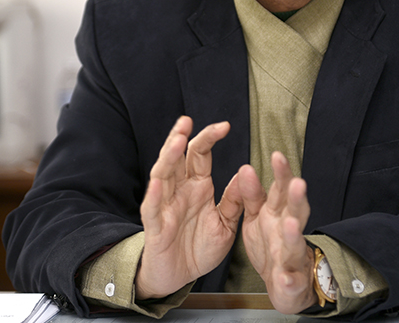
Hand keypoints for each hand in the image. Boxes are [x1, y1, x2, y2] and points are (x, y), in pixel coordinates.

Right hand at [136, 116, 242, 298]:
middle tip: (187, 121)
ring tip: (176, 141)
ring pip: (162, 176)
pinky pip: (152, 208)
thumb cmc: (199, 249)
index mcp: (197, 187)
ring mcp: (164, 207)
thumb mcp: (226, 225)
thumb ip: (234, 201)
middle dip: (180, 138)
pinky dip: (153, 195)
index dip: (209, 138)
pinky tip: (157, 182)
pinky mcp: (155, 227)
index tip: (225, 126)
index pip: (200, 155)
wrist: (180, 277)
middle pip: (177, 158)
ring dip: (168, 158)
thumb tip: (246, 174)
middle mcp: (179, 192)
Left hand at [237, 152, 317, 313]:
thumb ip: (252, 194)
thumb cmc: (270, 243)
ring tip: (290, 225)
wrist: (284, 282)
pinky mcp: (291, 281)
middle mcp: (289, 230)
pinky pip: (290, 281)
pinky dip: (289, 281)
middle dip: (297, 198)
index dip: (281, 173)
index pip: (282, 189)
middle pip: (296, 211)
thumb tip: (245, 168)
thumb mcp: (257, 216)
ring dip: (294, 235)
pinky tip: (284, 279)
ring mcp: (292, 256)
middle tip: (297, 183)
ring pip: (295, 243)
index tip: (276, 156)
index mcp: (279, 213)